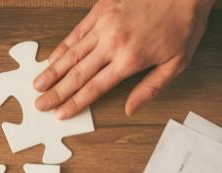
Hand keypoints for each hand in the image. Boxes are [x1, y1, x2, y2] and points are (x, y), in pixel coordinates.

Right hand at [33, 0, 213, 118]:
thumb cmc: (184, 23)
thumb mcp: (178, 62)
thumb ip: (151, 88)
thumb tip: (131, 109)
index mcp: (130, 60)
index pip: (94, 88)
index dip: (74, 103)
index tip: (60, 114)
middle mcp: (112, 44)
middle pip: (76, 74)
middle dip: (56, 92)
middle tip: (39, 105)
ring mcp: (104, 25)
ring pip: (71, 54)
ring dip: (52, 72)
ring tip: (37, 86)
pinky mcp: (101, 9)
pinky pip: (76, 33)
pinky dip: (62, 48)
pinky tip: (52, 59)